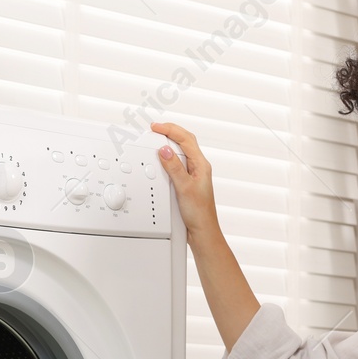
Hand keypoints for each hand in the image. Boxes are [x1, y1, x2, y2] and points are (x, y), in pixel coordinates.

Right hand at [150, 122, 220, 237]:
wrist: (202, 231)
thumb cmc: (199, 213)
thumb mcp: (184, 188)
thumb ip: (174, 168)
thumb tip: (165, 151)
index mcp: (201, 165)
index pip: (186, 139)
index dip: (170, 130)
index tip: (156, 127)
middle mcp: (198, 167)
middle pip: (185, 141)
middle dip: (170, 131)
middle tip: (156, 129)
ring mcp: (193, 174)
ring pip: (182, 151)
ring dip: (170, 142)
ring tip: (158, 138)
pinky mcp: (187, 182)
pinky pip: (178, 163)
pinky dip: (169, 156)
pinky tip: (163, 159)